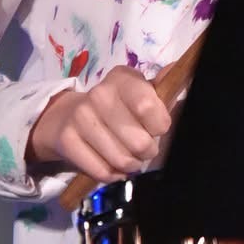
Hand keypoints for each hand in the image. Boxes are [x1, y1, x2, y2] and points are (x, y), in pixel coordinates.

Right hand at [27, 68, 172, 181]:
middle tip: (142, 146)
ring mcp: (80, 117)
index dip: (159, 125)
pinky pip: (102, 171)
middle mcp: (99, 94)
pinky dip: (113, 174)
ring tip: (129, 156)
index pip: (147, 107)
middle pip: (139, 142)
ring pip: (122, 160)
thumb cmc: (118, 108)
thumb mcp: (141, 95)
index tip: (157, 128)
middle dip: (147, 151)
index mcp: (123, 78)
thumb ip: (162, 91)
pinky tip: (112, 164)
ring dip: (131, 165)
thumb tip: (176, 69)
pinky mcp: (66, 140)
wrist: (68, 118)